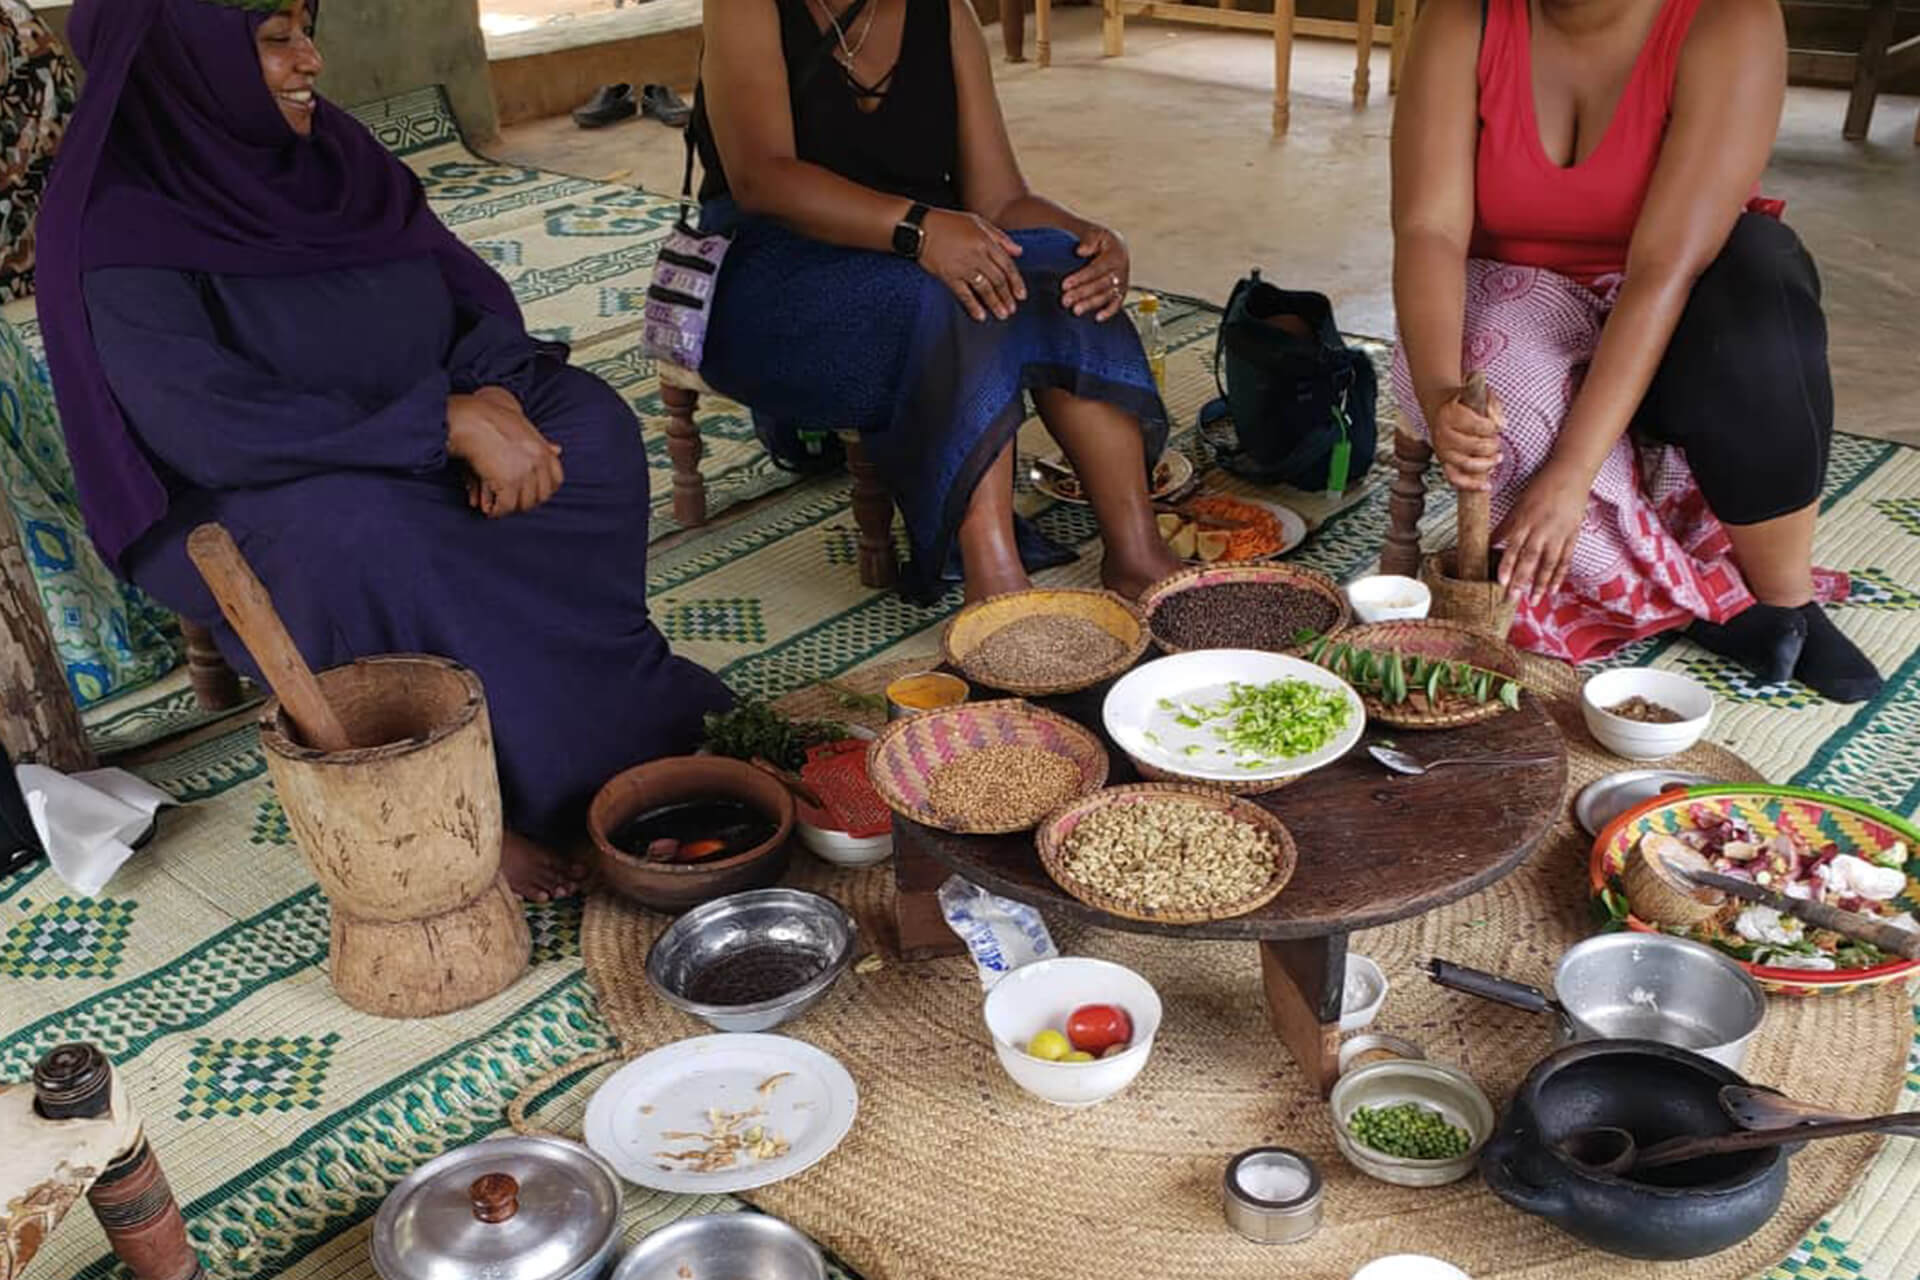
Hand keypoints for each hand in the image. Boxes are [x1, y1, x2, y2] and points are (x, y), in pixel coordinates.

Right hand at [446, 387, 563, 517]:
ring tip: (499, 508)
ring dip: (511, 508)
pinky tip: (491, 511)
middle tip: (511, 503)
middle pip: (540, 496)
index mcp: (545, 452)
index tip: (529, 494)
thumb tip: (558, 449)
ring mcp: (525, 472)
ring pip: (524, 503)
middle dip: (526, 502)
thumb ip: (542, 444)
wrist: (473, 417)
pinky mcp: (508, 481)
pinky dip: (497, 511)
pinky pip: (506, 505)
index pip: (555, 481)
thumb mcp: (525, 430)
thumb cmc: (495, 419)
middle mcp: (539, 463)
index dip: (542, 491)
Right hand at [919, 209, 1025, 321]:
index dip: (1016, 282)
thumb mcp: (977, 222)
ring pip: (984, 288)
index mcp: (985, 241)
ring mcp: (962, 266)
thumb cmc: (948, 222)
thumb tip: (1018, 251)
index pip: (1007, 265)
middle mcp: (976, 255)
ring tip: (1002, 315)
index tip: (1021, 295)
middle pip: (997, 279)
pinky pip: (963, 294)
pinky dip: (973, 306)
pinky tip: (980, 316)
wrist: (920, 227)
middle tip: (1012, 309)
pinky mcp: (948, 275)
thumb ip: (1000, 237)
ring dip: (994, 303)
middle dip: (1007, 296)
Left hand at [1061, 224, 1128, 320]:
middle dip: (1082, 293)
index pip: (1096, 269)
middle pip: (1101, 284)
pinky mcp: (1122, 292)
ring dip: (1091, 304)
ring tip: (1075, 310)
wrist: (1114, 246)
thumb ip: (1089, 240)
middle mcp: (1121, 270)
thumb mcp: (1095, 234)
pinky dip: (1109, 311)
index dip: (1080, 278)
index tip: (1064, 285)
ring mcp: (1123, 282)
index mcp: (1115, 254)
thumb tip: (1081, 250)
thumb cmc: (1100, 241)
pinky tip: (1098, 317)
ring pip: (1107, 295)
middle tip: (1065, 300)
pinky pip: (1118, 303)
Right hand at [1427, 385, 1504, 490]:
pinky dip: (1472, 485)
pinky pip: (1456, 479)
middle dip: (1492, 445)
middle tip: (1496, 441)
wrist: (1443, 411)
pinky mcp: (1444, 464)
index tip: (1495, 426)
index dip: (1493, 428)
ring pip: (1468, 464)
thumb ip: (1494, 407)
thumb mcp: (1481, 396)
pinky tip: (1487, 486)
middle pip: (1475, 446)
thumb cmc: (1465, 404)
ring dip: (1488, 463)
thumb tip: (1502, 426)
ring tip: (1497, 457)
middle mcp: (1443, 434)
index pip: (1479, 426)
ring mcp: (1442, 451)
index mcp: (1450, 414)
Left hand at [1494, 464, 1587, 605]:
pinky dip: (1559, 575)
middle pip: (1530, 559)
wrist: (1571, 473)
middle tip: (1512, 599)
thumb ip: (1505, 526)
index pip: (1514, 547)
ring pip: (1549, 563)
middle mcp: (1542, 529)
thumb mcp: (1519, 505)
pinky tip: (1553, 589)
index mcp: (1525, 520)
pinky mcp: (1573, 535)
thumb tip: (1488, 543)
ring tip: (1533, 601)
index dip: (1507, 565)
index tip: (1501, 582)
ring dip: (1540, 584)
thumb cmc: (1540, 487)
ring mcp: (1559, 533)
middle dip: (1521, 580)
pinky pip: (1565, 559)